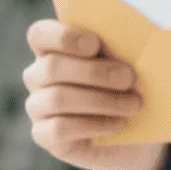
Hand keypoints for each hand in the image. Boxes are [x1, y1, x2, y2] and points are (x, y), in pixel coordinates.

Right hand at [22, 20, 169, 169]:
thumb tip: (121, 45)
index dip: (63, 36)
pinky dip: (95, 124)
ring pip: (57, 98)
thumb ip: (116, 50)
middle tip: (128, 77)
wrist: (133, 132)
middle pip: (51, 67)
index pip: (39, 34)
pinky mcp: (44, 135)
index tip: (95, 43)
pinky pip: (60, 128)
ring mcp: (37, 106)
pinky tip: (118, 123)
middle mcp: (38, 75)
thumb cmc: (127, 87)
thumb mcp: (125, 64)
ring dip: (101, 100)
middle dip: (94, 72)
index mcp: (54, 48)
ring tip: (132, 104)